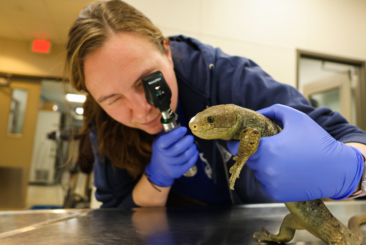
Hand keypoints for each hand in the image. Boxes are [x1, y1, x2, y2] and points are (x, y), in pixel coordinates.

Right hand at [145, 127, 197, 186]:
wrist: (158, 169)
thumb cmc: (161, 150)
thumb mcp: (159, 140)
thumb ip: (167, 132)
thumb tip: (178, 124)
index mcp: (159, 146)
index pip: (167, 140)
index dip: (176, 134)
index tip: (184, 129)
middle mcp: (164, 156)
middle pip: (179, 148)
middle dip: (188, 141)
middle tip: (191, 137)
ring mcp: (171, 165)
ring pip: (186, 156)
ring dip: (192, 148)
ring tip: (192, 145)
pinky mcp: (177, 172)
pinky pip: (189, 163)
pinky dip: (194, 156)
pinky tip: (194, 152)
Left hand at [227, 104, 363, 201]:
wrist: (336, 169)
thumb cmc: (316, 141)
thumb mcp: (296, 118)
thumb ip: (273, 111)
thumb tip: (257, 113)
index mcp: (267, 149)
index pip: (238, 147)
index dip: (235, 143)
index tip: (236, 141)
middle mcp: (265, 168)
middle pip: (248, 159)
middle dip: (254, 152)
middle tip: (268, 147)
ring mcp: (270, 183)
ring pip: (257, 171)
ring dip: (264, 164)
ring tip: (283, 159)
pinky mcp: (276, 194)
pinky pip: (266, 183)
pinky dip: (272, 177)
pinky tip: (287, 171)